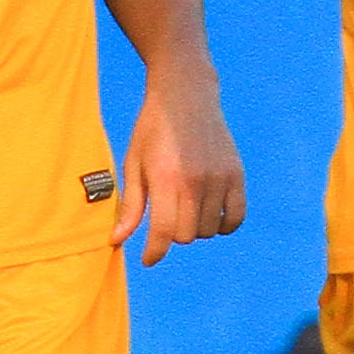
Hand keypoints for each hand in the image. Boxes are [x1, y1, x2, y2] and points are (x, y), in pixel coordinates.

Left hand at [114, 74, 244, 266]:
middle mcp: (195, 181)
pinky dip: (223, 225)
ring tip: (186, 208)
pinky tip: (211, 216)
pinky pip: (235, 218)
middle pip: (186, 235)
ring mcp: (219, 178)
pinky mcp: (236, 174)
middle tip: (167, 216)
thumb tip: (116, 240)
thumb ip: (131, 205)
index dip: (154, 252)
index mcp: (165, 178)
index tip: (148, 259)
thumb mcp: (133, 163)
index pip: (164, 232)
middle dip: (173, 233)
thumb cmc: (152, 129)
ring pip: (208, 229)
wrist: (186, 94)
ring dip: (195, 227)